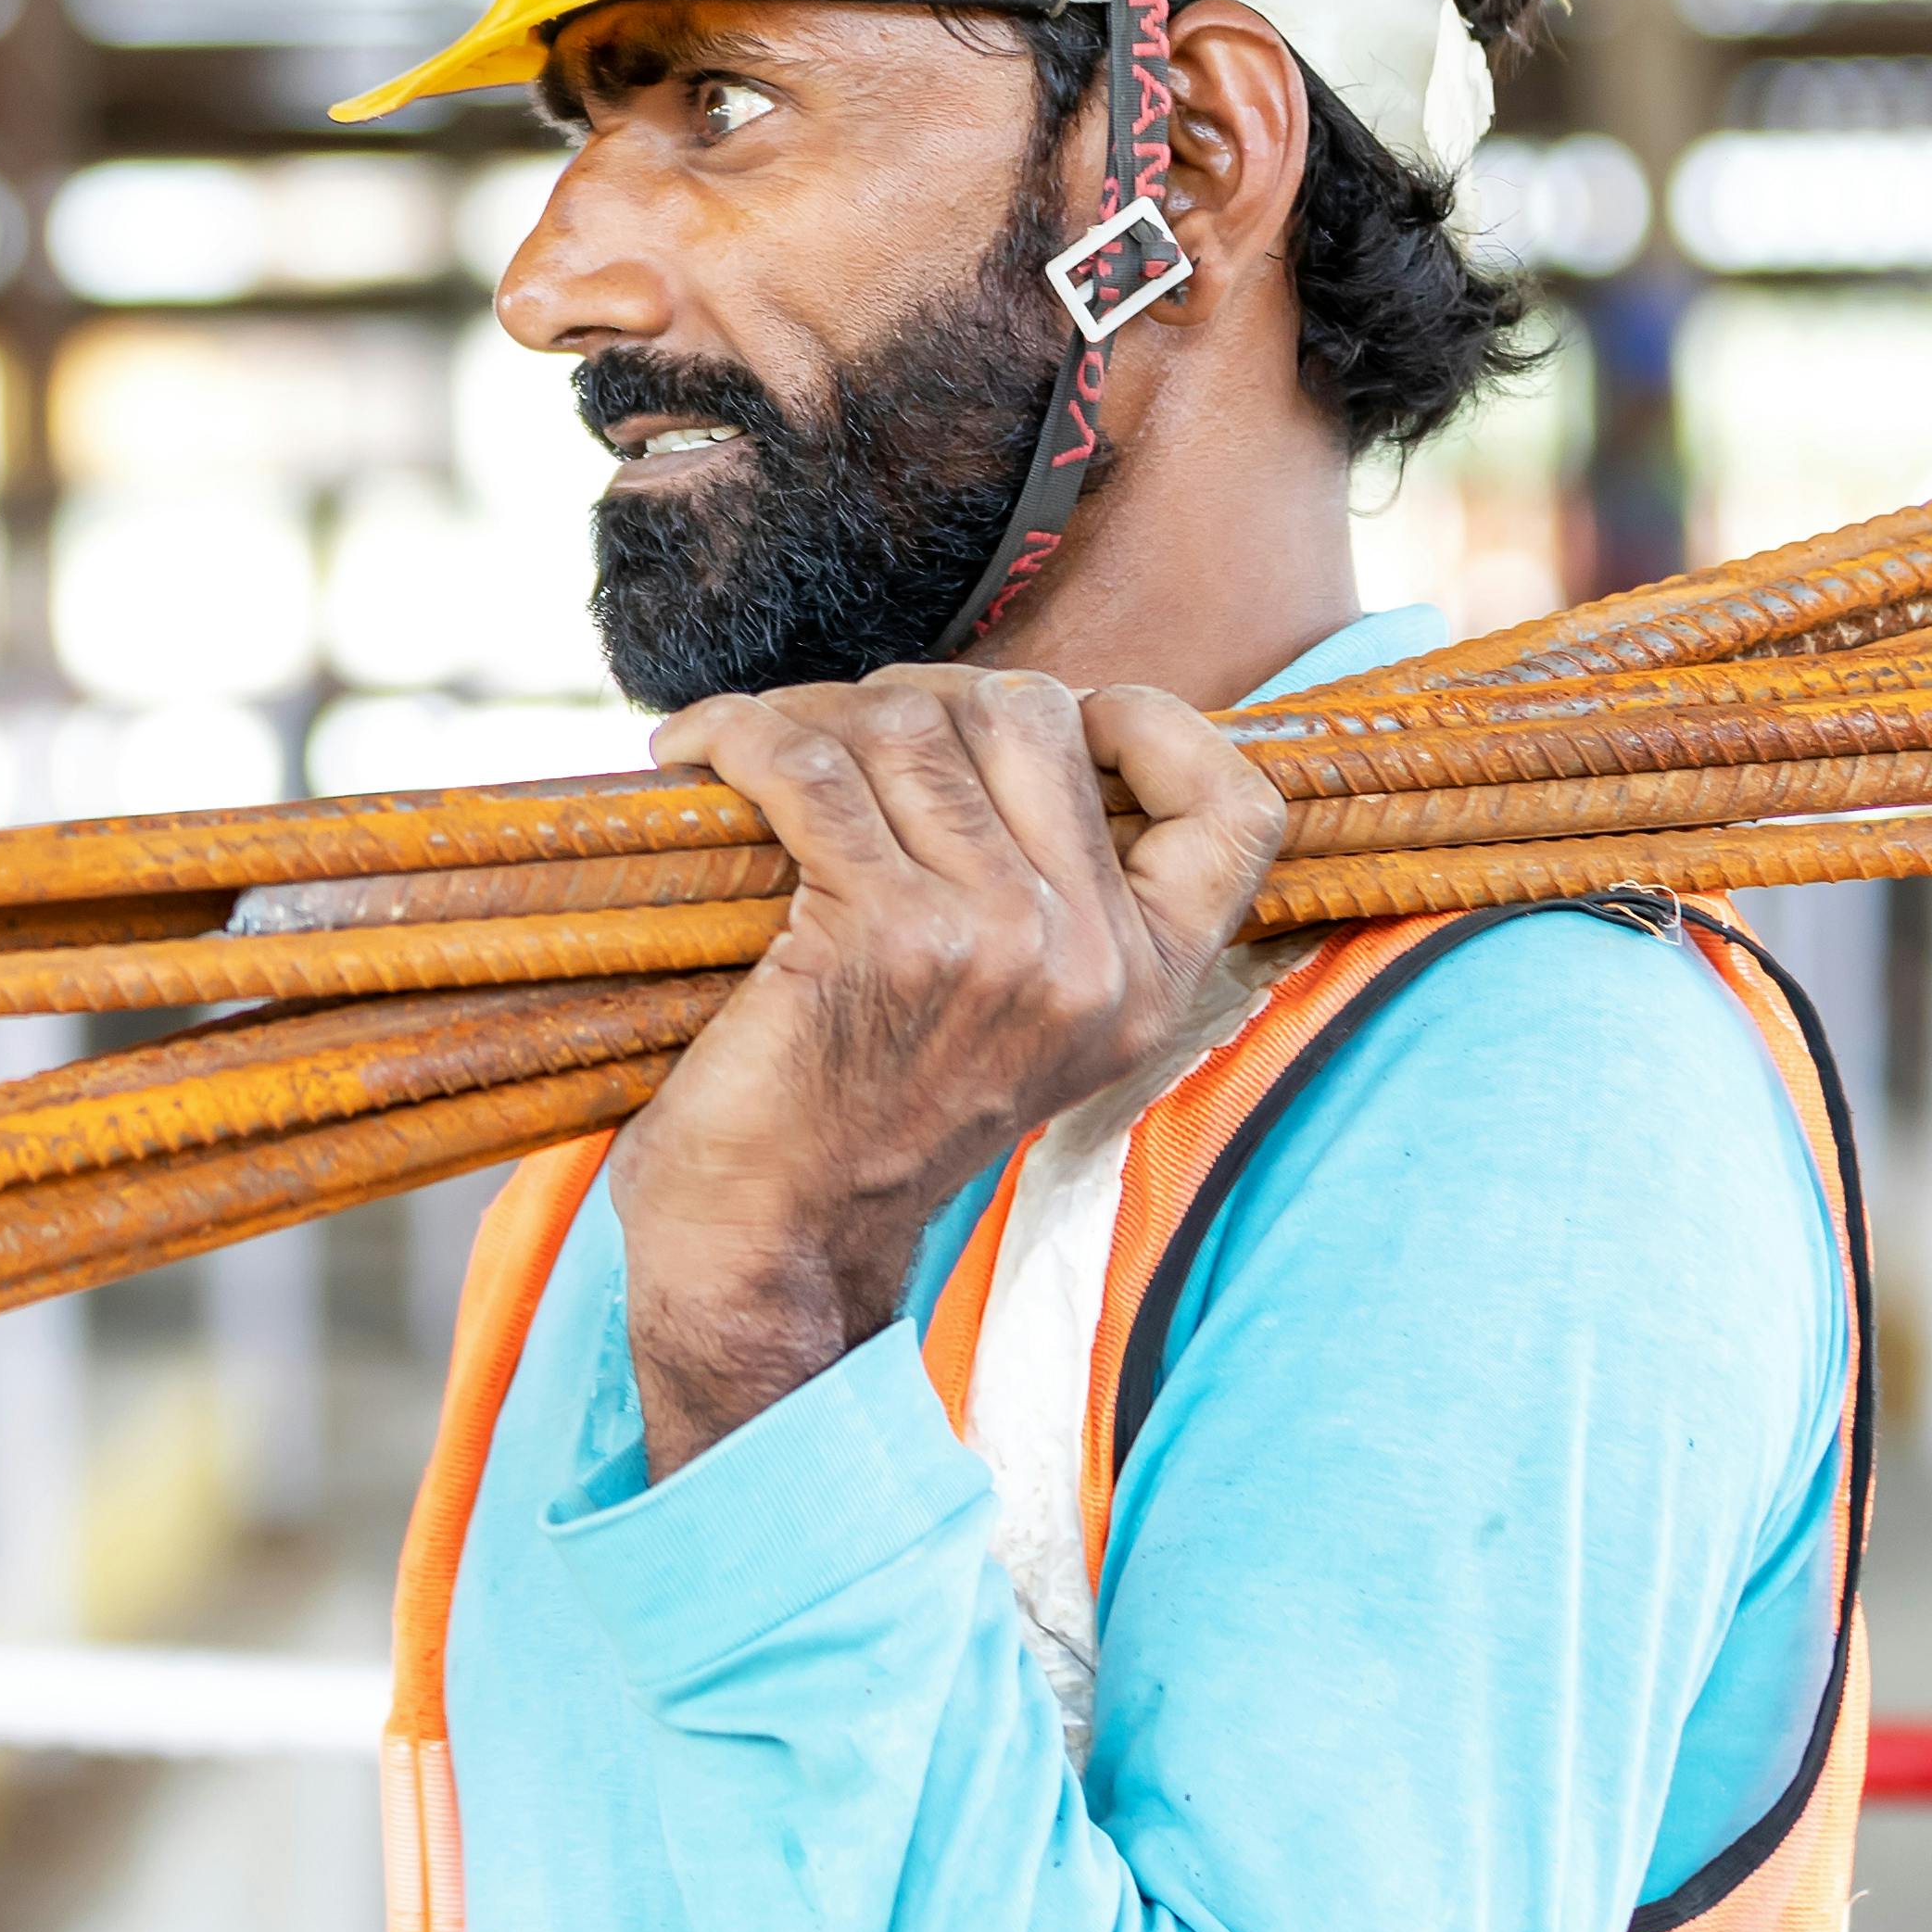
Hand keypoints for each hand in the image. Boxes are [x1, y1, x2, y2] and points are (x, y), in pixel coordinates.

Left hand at [611, 666, 1289, 1475]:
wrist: (772, 1236)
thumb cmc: (873, 1106)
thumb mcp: (1024, 1018)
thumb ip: (1062, 896)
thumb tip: (1022, 716)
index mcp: (1148, 982)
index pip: (1236, 811)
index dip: (1160, 726)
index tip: (1071, 715)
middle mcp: (1090, 962)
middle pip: (1033, 713)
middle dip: (925, 695)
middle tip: (843, 733)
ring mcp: (991, 943)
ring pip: (910, 725)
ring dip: (809, 711)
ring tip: (755, 746)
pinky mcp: (877, 933)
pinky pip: (808, 764)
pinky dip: (738, 733)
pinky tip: (696, 752)